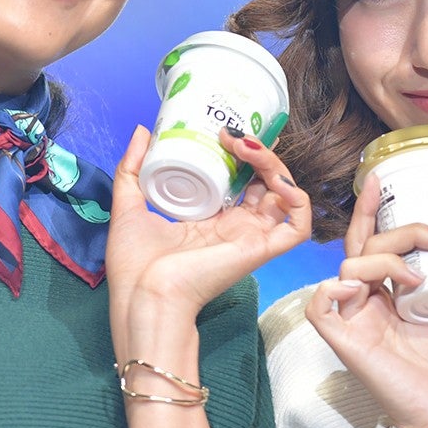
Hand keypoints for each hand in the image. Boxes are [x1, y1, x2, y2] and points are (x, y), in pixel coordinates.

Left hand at [107, 125, 311, 334]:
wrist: (144, 296)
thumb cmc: (135, 267)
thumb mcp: (129, 205)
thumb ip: (131, 169)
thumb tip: (141, 132)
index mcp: (211, 220)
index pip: (240, 180)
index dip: (240, 153)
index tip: (222, 131)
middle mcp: (236, 227)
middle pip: (265, 182)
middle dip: (256, 152)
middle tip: (230, 134)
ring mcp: (251, 237)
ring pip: (285, 194)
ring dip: (274, 165)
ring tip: (246, 147)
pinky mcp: (261, 249)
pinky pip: (299, 225)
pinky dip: (297, 198)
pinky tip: (276, 180)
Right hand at [305, 174, 427, 427]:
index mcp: (387, 292)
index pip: (371, 241)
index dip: (371, 209)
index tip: (382, 178)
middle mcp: (366, 300)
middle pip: (363, 246)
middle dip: (397, 229)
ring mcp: (353, 319)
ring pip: (348, 266)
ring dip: (385, 259)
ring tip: (417, 277)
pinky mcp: (344, 341)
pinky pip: (321, 305)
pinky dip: (333, 289)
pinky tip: (360, 287)